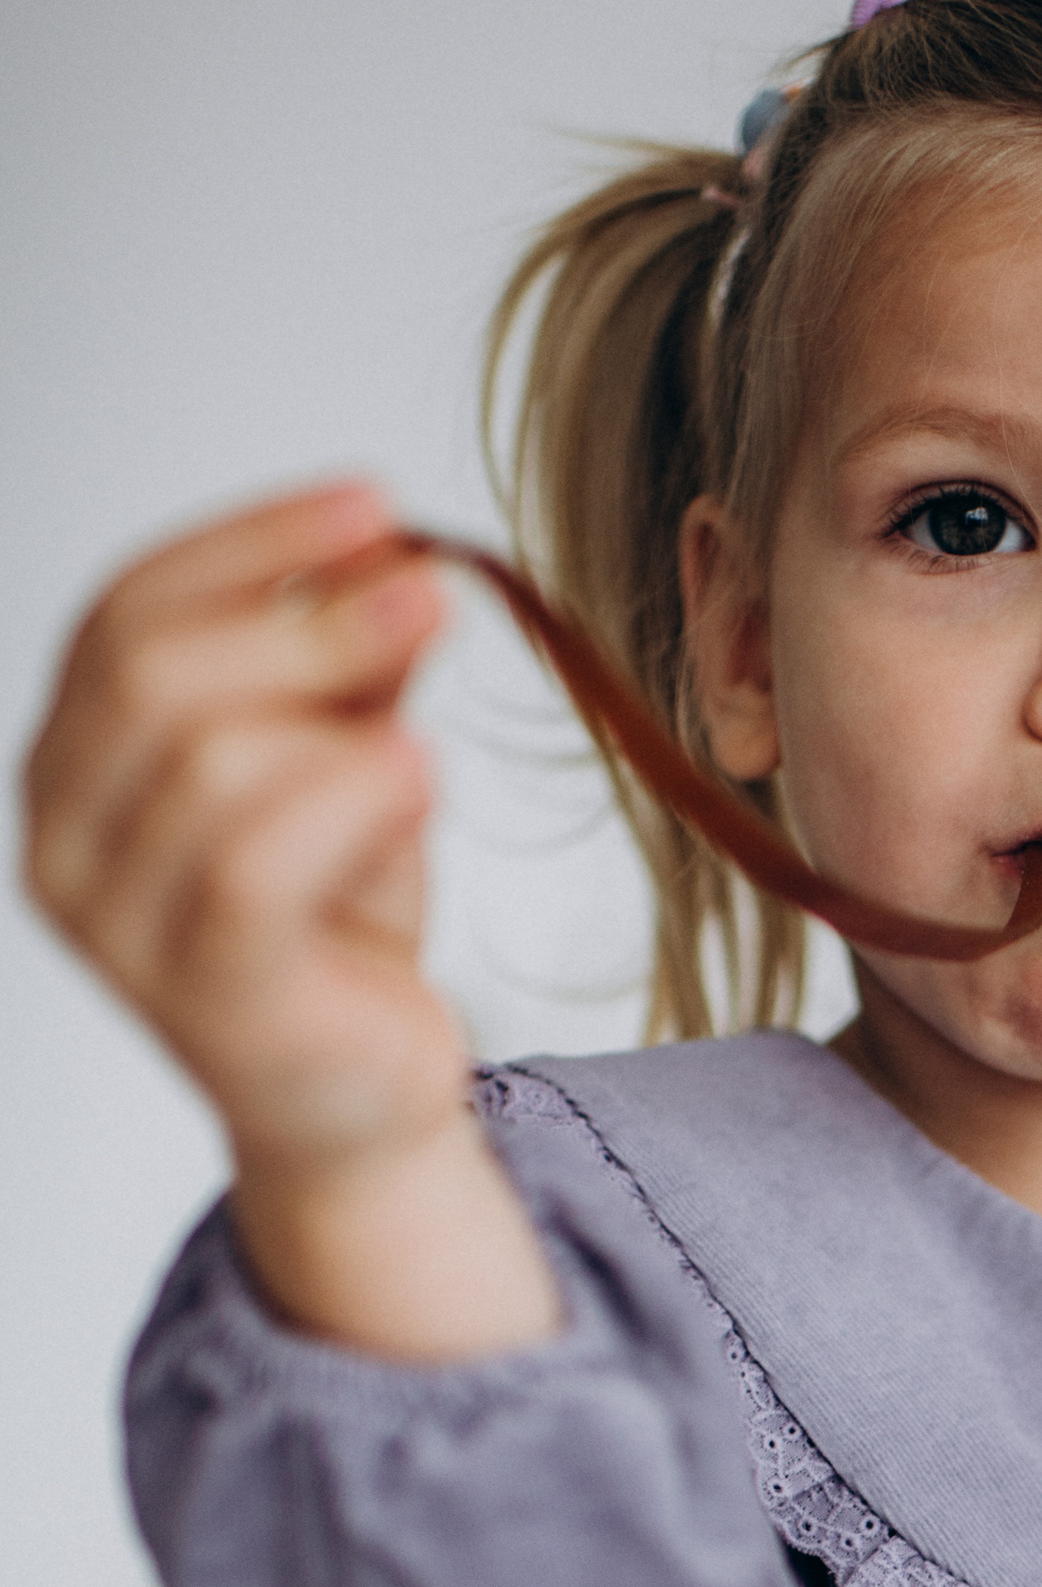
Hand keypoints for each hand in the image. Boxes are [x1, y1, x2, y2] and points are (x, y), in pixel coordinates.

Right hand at [22, 481, 555, 1357]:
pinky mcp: (201, 998)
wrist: (361, 1085)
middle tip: (433, 594)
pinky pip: (253, 868)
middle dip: (306, 617)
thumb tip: (398, 562)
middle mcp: (64, 836)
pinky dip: (348, 803)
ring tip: (418, 759)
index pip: (125, 609)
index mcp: (77, 755)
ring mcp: (116, 927)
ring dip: (347, 730)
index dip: (251, 543)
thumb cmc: (340, 913)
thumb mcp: (350, 756)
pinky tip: (417, 777)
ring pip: (211, 763)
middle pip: (154, 672)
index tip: (374, 501)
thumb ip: (353, 667)